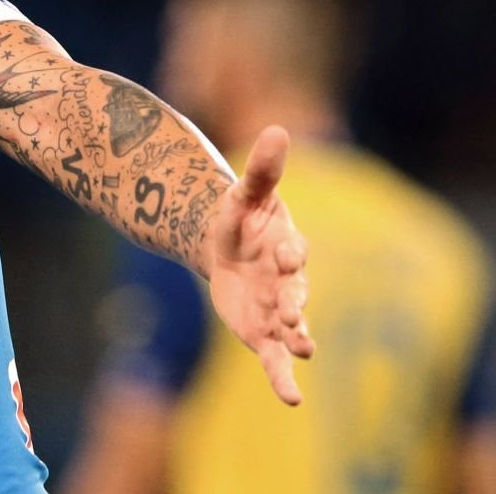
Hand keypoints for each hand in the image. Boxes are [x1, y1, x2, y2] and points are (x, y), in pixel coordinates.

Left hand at [206, 125, 315, 404]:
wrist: (225, 247)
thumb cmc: (240, 217)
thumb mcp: (244, 192)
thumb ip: (262, 168)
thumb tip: (278, 128)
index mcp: (286, 244)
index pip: (292, 249)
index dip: (289, 252)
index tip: (285, 255)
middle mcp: (288, 281)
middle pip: (295, 291)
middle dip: (293, 301)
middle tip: (291, 313)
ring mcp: (278, 310)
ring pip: (293, 328)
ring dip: (297, 338)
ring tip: (304, 352)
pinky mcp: (263, 333)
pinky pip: (276, 359)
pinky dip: (285, 379)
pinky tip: (293, 401)